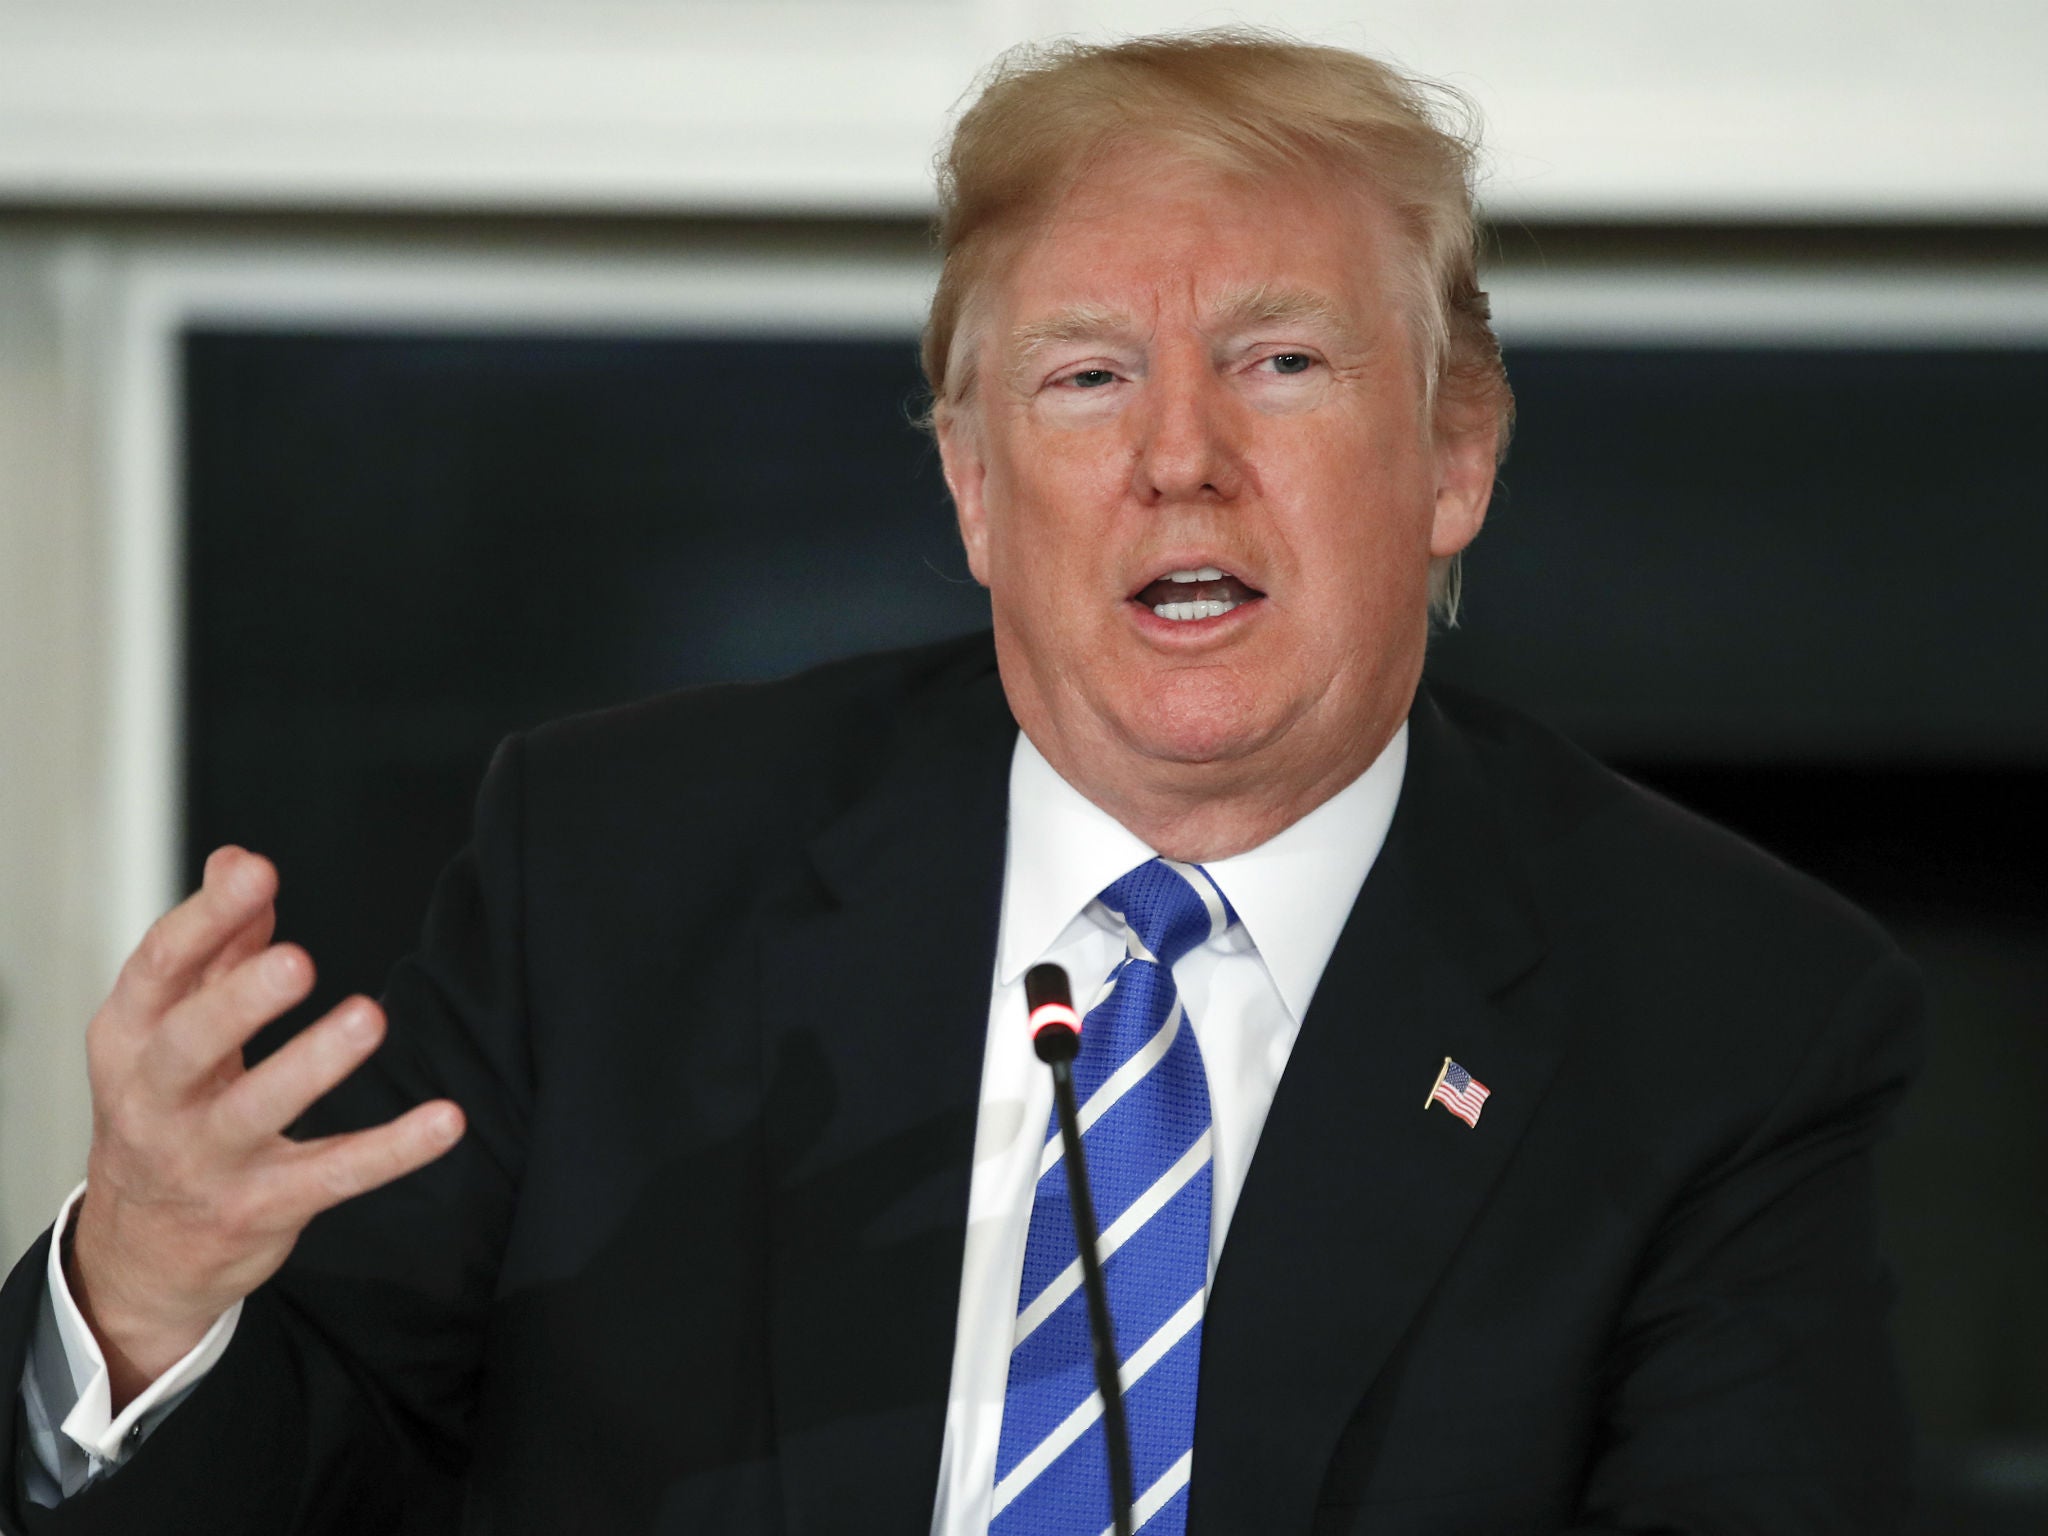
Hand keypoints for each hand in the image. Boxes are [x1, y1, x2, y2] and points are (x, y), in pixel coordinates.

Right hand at [68, 846, 464, 1409]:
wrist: (139, 1255)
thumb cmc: (165, 1113)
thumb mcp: (165, 1031)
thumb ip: (213, 947)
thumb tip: (237, 861)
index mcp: (129, 1041)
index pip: (158, 969)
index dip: (206, 919)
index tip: (258, 873)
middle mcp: (155, 1100)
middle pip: (186, 1042)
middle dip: (238, 1000)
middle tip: (297, 961)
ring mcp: (205, 1160)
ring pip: (254, 1111)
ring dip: (312, 1065)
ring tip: (367, 1017)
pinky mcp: (261, 1208)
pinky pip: (332, 1176)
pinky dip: (390, 1150)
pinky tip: (445, 1120)